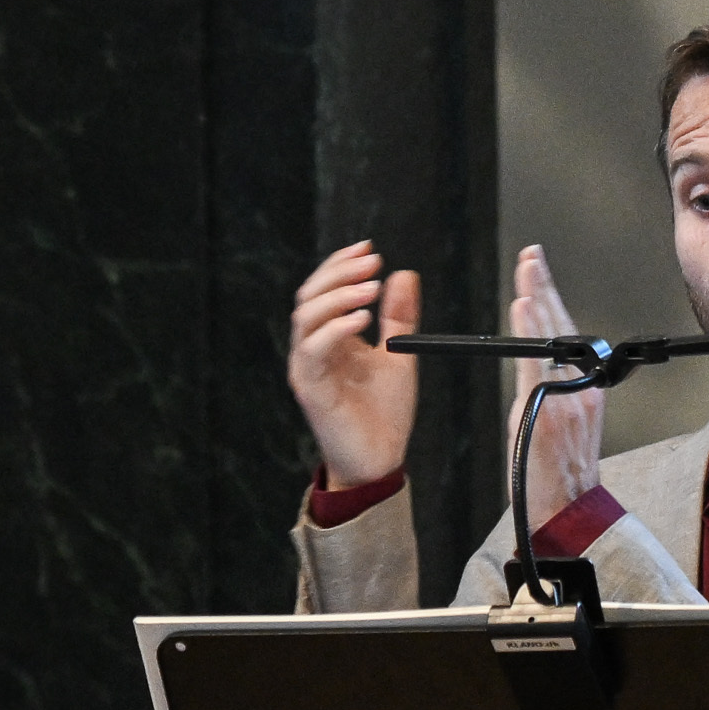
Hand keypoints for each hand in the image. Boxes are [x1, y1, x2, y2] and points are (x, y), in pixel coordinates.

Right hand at [288, 242, 418, 491]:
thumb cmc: (384, 413)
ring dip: (338, 296)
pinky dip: (335, 329)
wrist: (379, 459)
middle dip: (340, 273)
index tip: (370, 249)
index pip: (324, 290)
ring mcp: (308, 368)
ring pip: (306, 318)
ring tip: (371, 288)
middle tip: (372, 262)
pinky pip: (313, 350)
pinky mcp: (311, 388)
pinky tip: (362, 320)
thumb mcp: (398, 355)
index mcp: (330, 338)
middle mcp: (312, 349)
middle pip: (310, 296)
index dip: (341, 265)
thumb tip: (403, 275)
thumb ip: (397, 317)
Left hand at [507, 244, 602, 531]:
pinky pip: (537, 364)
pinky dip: (532, 332)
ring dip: (539, 299)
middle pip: (563, 326)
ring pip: (553, 339)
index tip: (538, 268)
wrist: (565, 510)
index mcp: (587, 389)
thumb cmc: (556, 473)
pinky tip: (523, 307)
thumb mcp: (561, 424)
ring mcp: (568, 398)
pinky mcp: (549, 409)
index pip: (569, 332)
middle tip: (532, 254)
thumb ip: (553, 390)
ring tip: (527, 268)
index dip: (552, 298)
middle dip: (545, 286)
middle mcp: (583, 389)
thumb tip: (536, 367)